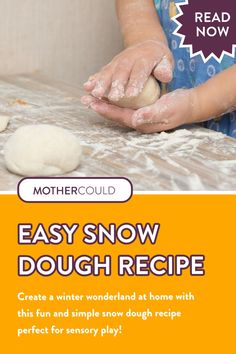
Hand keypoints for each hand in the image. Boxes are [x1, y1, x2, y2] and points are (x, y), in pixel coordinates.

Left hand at [81, 88, 198, 133]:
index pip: (119, 116)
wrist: (190, 104)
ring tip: (90, 96)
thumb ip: (152, 114)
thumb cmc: (180, 106)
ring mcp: (139, 116)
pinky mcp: (141, 109)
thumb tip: (136, 119)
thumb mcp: (167, 109)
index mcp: (142, 123)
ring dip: (104, 103)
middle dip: (99, 106)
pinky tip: (107, 94)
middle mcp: (138, 121)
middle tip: (84, 99)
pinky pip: (123, 105)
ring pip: (117, 110)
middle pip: (114, 114)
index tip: (92, 102)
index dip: (105, 109)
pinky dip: (113, 99)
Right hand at [83, 40, 172, 101]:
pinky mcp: (111, 65)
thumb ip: (165, 69)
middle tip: (113, 97)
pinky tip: (87, 87)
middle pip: (122, 71)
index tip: (131, 94)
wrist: (146, 45)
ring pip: (109, 72)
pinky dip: (94, 79)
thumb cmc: (158, 59)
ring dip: (101, 83)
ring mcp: (118, 61)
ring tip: (94, 93)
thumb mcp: (167, 61)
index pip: (140, 70)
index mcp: (146, 59)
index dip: (135, 82)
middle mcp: (130, 59)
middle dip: (116, 84)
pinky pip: (102, 72)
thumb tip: (165, 75)